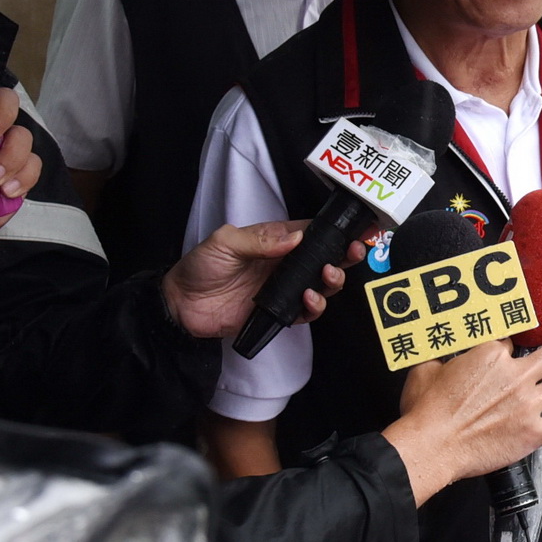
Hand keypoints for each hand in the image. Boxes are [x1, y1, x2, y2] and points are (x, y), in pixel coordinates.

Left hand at [161, 220, 367, 339]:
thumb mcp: (224, 242)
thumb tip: (295, 237)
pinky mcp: (280, 313)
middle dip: (346, 254)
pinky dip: (314, 306)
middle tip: (355, 251)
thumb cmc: (200, 267)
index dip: (338, 230)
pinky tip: (308, 298)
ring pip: (323, 285)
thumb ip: (259, 239)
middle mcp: (286, 264)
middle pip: (327, 258)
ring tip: (327, 275)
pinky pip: (306, 312)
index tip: (360, 228)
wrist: (181, 305)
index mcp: (276, 241)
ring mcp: (285, 289)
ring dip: (333, 280)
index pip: (314, 232)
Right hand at [384, 337, 541, 504]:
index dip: (509, 351)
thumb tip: (444, 350)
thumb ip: (442, 354)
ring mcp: (527, 405)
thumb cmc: (426, 412)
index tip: (506, 358)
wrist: (430, 447)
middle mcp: (515, 377)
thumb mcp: (426, 369)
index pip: (513, 343)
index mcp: (491, 356)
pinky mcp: (532, 433)